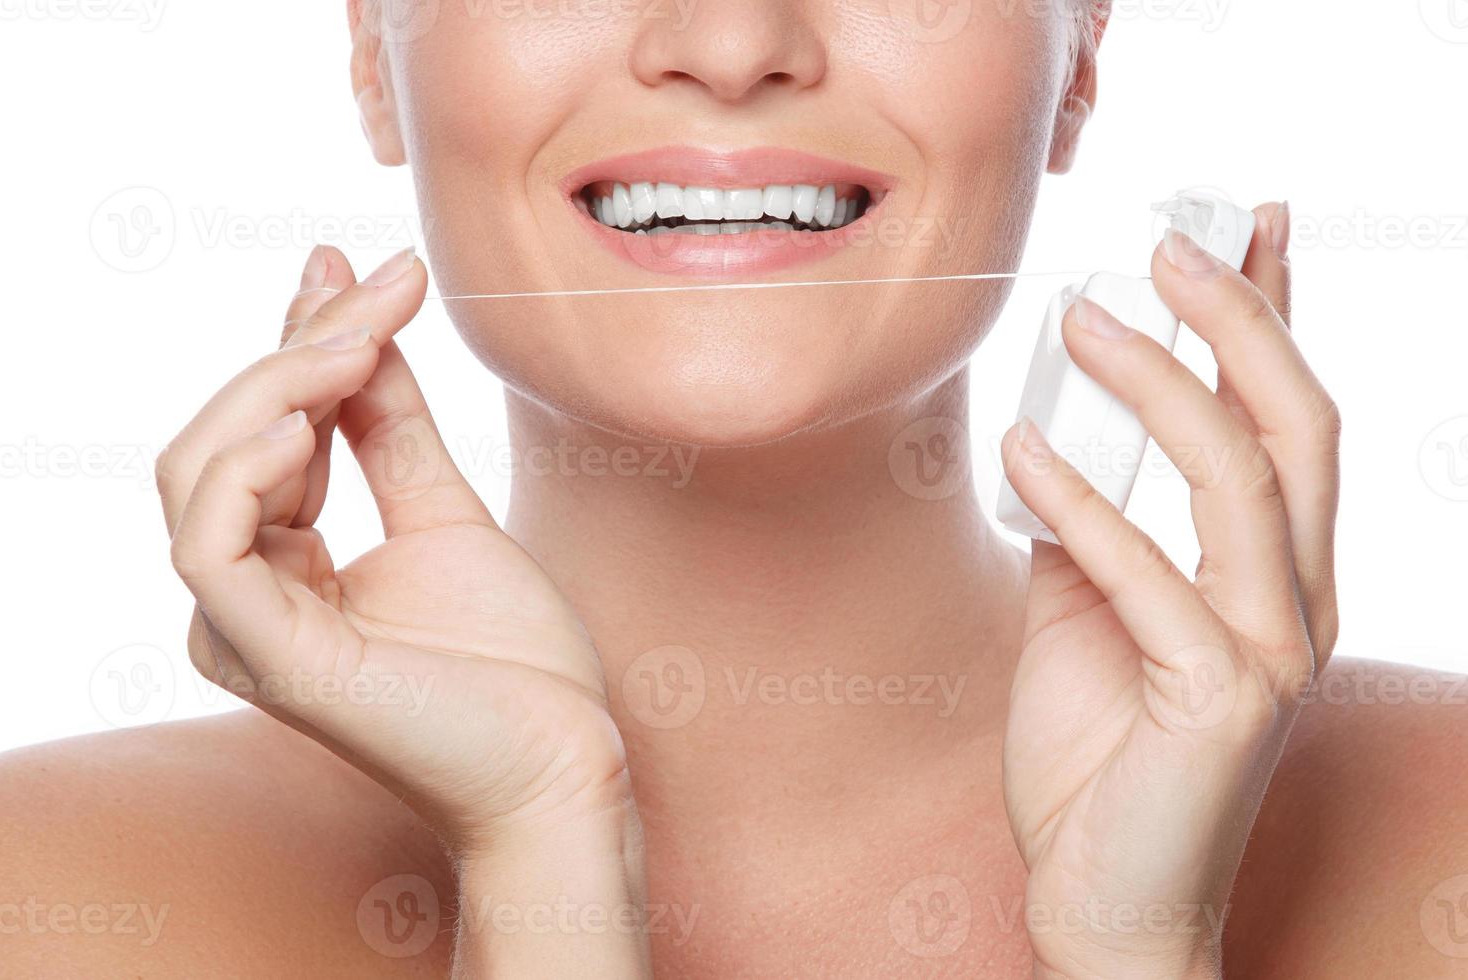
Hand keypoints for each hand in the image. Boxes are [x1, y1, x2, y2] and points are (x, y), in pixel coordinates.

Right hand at [157, 246, 649, 975]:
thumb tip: (358, 321)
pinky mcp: (268, 659)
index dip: (300, 339)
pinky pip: (210, 546)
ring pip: (200, 473)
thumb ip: (388, 425)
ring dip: (275, 388)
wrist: (565, 756)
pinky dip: (245, 471)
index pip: (260, 429)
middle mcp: (245, 597)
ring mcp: (246, 632)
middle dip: (299, 347)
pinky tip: (308, 423)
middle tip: (381, 289)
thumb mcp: (445, 509)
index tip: (353, 262)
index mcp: (281, 566)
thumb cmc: (514, 657)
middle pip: (221, 437)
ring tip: (360, 344)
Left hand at [1000, 204, 1338, 977]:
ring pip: (1244, 484)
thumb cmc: (1097, 758)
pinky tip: (1023, 449)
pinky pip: (1149, 575)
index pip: (1285, 421)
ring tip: (1085, 321)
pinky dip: (1082, 504)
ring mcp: (1270, 653)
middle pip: (1297, 428)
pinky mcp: (1221, 701)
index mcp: (1273, 575)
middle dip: (1241, 323)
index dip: (1271, 318)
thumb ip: (1089, 532)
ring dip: (1163, 388)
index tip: (1240, 229)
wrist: (1102, 897)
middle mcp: (1296, 602)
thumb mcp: (1084, 618)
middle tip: (1168, 246)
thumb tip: (1055, 443)